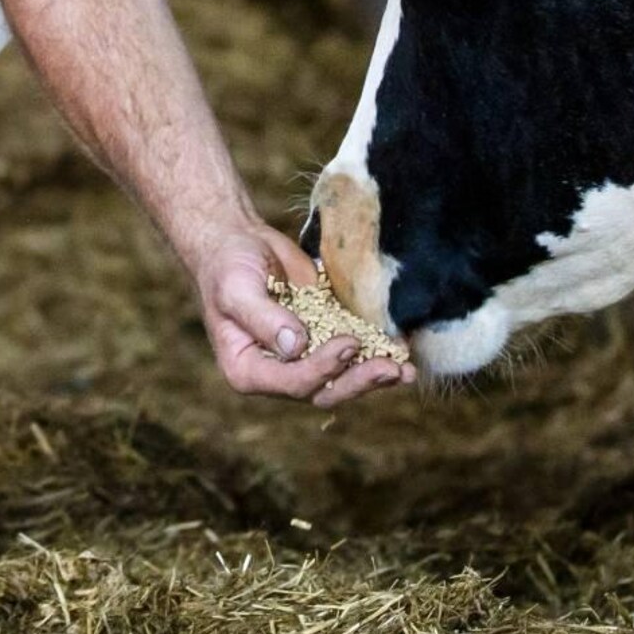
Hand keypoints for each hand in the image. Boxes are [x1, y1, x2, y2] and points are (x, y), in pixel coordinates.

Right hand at [191, 223, 416, 408]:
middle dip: (359, 381)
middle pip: (323, 391)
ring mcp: (302, 356)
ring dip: (374, 376)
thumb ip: (264, 319)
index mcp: (250, 370)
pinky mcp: (322, 336)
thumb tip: (296, 346)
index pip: (293, 383)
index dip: (324, 368)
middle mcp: (278, 371)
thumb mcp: (237, 290)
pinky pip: (352, 353)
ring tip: (405, 369)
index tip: (348, 342)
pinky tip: (402, 349)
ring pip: (342, 378)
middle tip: (391, 368)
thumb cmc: (227, 267)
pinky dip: (377, 352)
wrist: (238, 242)